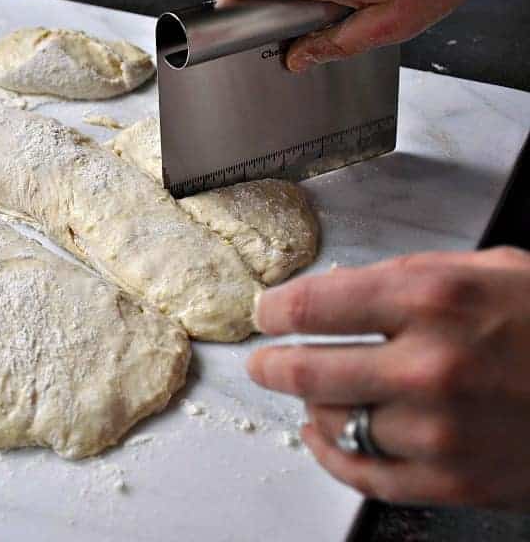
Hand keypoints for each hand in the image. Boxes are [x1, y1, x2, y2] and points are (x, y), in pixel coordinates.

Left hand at [247, 247, 529, 508]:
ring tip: (308, 394)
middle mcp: (428, 365)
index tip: (267, 312)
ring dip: (309, 408)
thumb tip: (339, 294)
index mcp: (433, 299)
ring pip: (330, 423)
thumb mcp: (489, 271)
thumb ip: (410, 278)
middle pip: (304, 370)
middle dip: (270, 364)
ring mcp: (439, 430)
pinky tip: (324, 436)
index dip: (274, 310)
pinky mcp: (454, 481)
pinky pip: (364, 474)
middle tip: (262, 360)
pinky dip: (331, 455)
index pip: (311, 306)